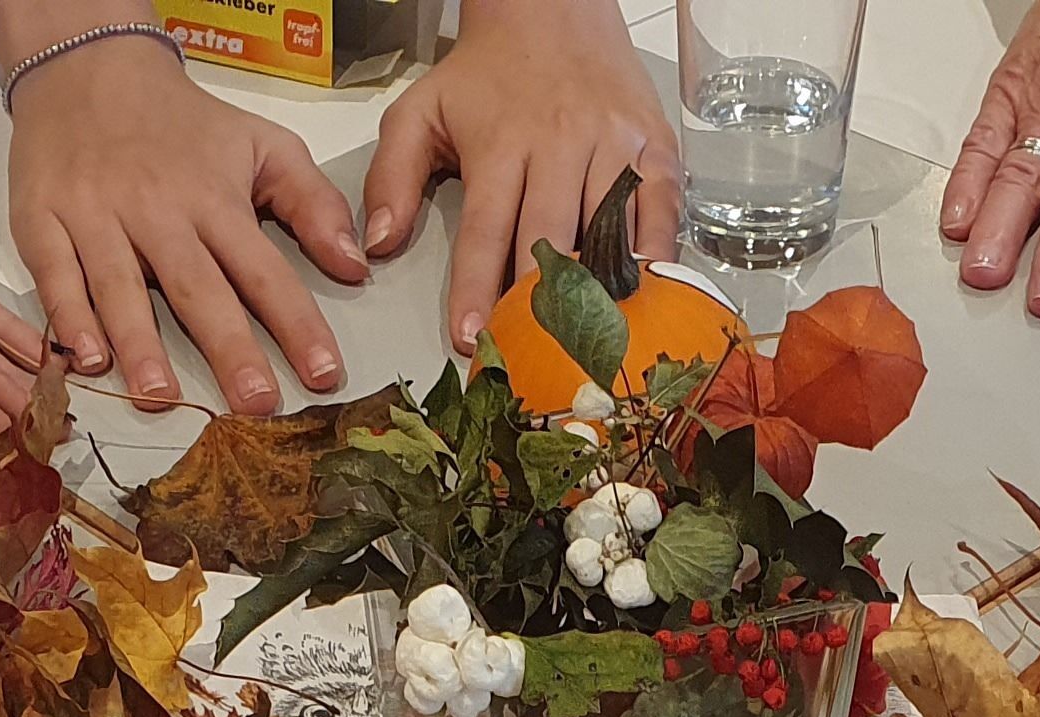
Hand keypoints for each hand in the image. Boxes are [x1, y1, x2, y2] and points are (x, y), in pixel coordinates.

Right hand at [0, 31, 366, 416]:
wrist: (89, 67)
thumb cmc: (183, 123)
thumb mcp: (262, 144)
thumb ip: (313, 203)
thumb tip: (356, 265)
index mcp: (214, 199)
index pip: (264, 270)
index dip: (296, 322)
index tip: (323, 373)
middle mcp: (157, 211)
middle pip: (197, 288)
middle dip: (229, 348)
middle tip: (254, 404)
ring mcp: (96, 216)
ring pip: (120, 286)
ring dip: (140, 344)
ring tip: (161, 398)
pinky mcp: (42, 220)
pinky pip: (56, 275)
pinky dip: (68, 317)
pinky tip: (87, 359)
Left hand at [365, 0, 677, 358]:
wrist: (553, 9)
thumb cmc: (485, 74)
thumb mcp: (420, 111)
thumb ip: (392, 177)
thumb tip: (378, 243)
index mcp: (502, 142)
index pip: (487, 229)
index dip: (477, 288)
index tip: (470, 338)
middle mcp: (562, 144)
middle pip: (553, 238)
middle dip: (540, 303)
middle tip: (532, 358)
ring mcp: (615, 145)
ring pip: (611, 232)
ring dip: (600, 291)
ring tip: (591, 343)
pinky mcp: (655, 148)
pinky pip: (660, 213)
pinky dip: (655, 258)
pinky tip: (644, 297)